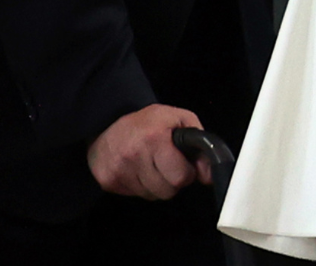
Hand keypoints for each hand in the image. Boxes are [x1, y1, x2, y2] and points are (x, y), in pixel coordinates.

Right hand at [86, 104, 210, 198]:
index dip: (187, 172)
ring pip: (153, 196)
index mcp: (154, 138)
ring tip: (152, 165)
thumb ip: (200, 144)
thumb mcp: (179, 119)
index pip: (180, 177)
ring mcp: (119, 170)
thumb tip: (208, 174)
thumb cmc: (147, 122)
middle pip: (167, 191)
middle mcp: (134, 155)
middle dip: (173, 180)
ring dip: (157, 184)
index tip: (183, 163)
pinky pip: (137, 196)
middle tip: (168, 164)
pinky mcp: (108, 181)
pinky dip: (141, 186)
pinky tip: (139, 170)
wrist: (107, 124)